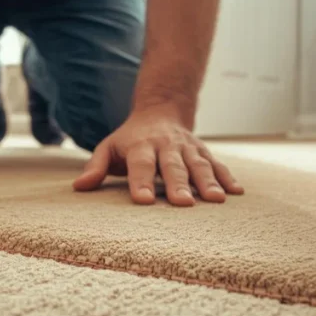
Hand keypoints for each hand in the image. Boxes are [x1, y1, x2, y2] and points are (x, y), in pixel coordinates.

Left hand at [73, 105, 243, 205]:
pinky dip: (228, 177)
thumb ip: (95, 167)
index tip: (144, 200)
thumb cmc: (129, 140)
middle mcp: (166, 146)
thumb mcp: (109, 148)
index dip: (142, 182)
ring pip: (199, 165)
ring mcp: (188, 148)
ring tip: (216, 200)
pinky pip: (217, 164)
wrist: (161, 111)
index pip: (140, 165)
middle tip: (184, 203)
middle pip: (173, 166)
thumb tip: (78, 187)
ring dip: (208, 182)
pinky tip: (237, 192)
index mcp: (141, 146)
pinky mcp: (203, 152)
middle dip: (179, 184)